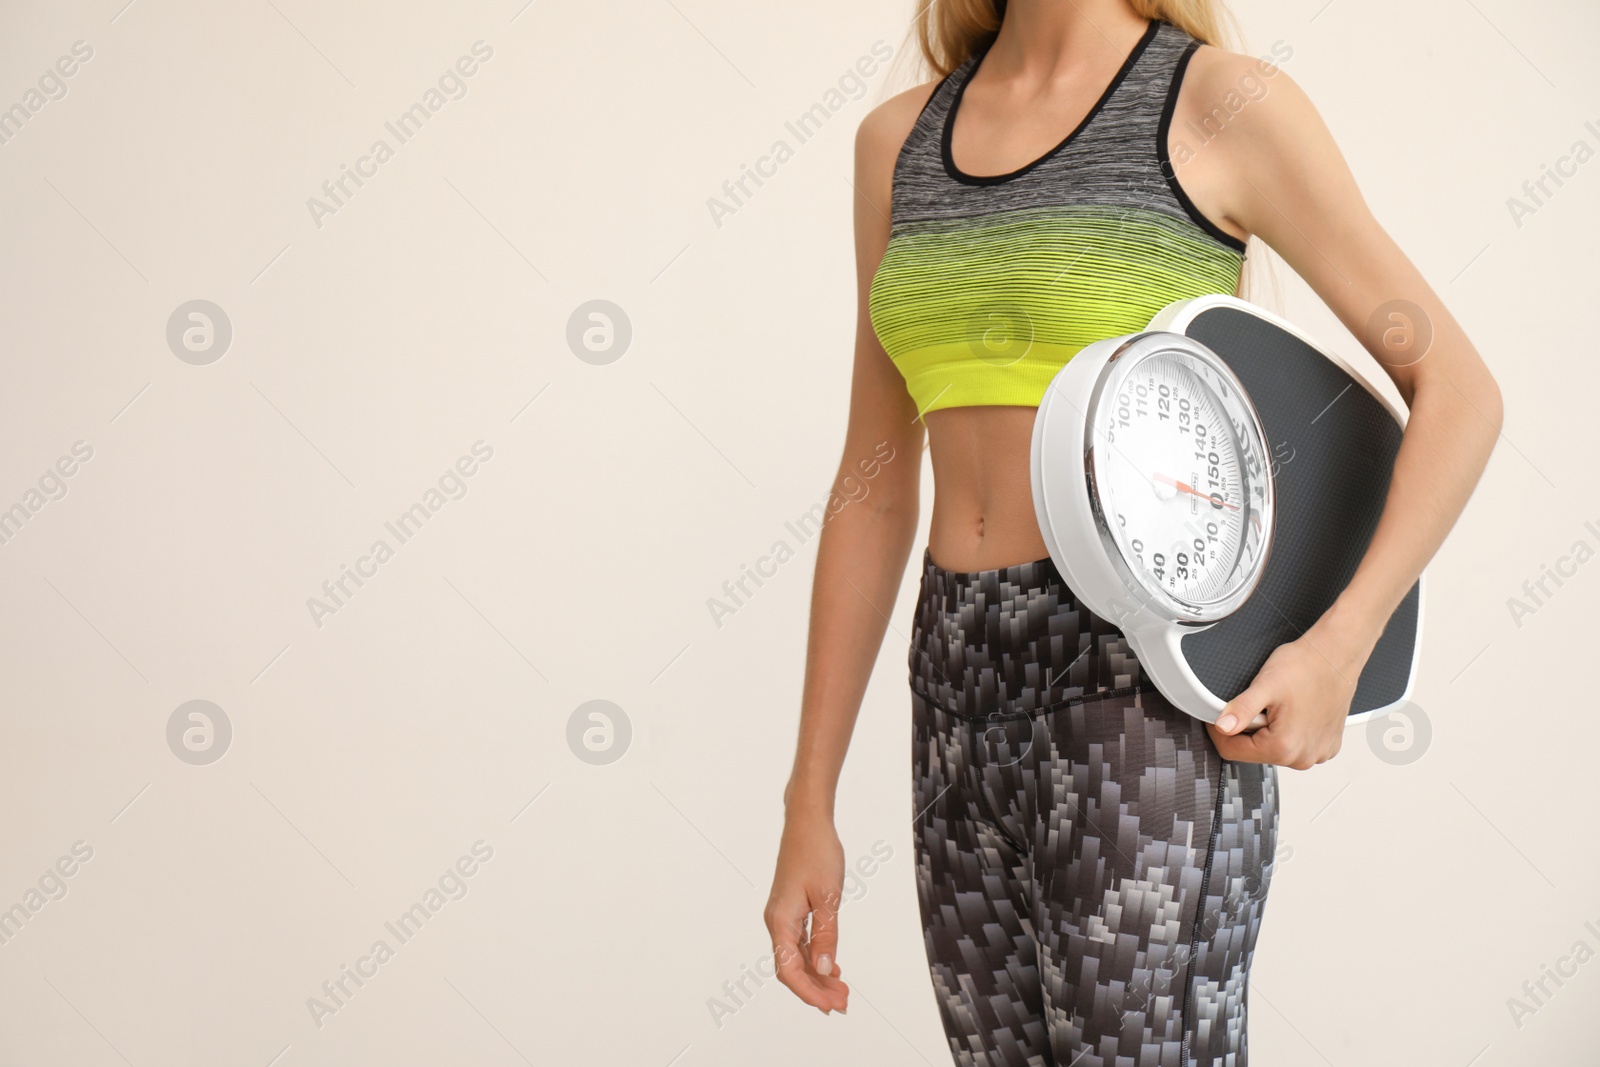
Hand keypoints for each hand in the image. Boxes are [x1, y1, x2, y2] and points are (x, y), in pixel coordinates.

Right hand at [763, 811, 849, 1013]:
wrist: (807, 822)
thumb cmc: (817, 852)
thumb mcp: (828, 897)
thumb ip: (825, 935)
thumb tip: (823, 968)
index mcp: (781, 921)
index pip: (789, 970)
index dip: (809, 992)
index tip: (830, 1006)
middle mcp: (777, 922)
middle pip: (791, 968)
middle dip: (816, 989)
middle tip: (843, 1003)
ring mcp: (783, 915)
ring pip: (796, 957)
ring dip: (817, 975)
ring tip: (841, 990)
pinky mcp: (791, 909)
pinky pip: (799, 942)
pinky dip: (815, 957)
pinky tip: (831, 966)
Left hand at [1206, 626, 1370, 768]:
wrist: (1335, 656)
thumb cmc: (1306, 667)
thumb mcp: (1265, 685)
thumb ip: (1241, 709)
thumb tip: (1223, 726)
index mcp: (1284, 747)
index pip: (1232, 750)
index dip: (1219, 730)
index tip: (1219, 714)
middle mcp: (1303, 757)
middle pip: (1254, 751)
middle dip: (1249, 728)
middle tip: (1261, 704)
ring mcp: (1317, 754)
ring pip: (1274, 749)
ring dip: (1269, 730)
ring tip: (1280, 706)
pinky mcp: (1326, 746)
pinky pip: (1296, 746)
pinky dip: (1289, 731)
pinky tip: (1295, 712)